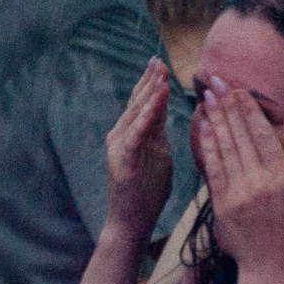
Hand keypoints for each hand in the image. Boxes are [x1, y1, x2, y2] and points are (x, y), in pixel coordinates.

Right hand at [102, 59, 175, 247]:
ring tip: (161, 73)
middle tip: (160, 60)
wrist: (132, 223)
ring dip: (150, 92)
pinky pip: (137, 132)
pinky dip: (147, 114)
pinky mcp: (122, 159)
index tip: (161, 64)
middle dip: (150, 81)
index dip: (152, 83)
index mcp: (131, 135)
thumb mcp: (159, 156)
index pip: (144, 104)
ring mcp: (119, 147)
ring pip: (137, 113)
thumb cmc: (147, 194)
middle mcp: (120, 136)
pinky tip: (157, 99)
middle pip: (138, 103)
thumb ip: (159, 134)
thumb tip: (165, 111)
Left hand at [195, 80, 283, 283]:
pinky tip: (204, 128)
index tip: (238, 90)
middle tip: (215, 82)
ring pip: (225, 148)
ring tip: (206, 97)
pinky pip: (213, 170)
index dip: (248, 110)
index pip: (263, 134)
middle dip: (226, 106)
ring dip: (214, 119)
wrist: (275, 270)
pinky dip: (208, 147)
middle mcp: (260, 183)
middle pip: (241, 136)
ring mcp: (239, 194)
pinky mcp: (222, 206)